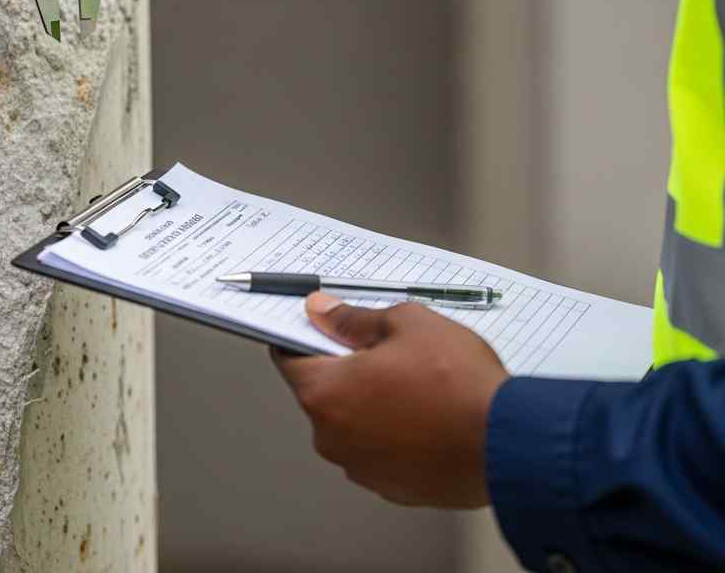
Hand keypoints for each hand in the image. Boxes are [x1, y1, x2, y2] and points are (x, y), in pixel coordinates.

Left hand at [273, 293, 508, 508]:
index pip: (287, 357)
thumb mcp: (404, 323)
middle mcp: (333, 438)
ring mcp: (362, 468)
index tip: (315, 322)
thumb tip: (320, 310)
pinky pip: (379, 449)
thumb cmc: (456, 381)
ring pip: (352, 422)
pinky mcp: (394, 488)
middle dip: (343, 367)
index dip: (300, 334)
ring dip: (370, 401)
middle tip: (381, 345)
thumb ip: (353, 318)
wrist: (511, 442)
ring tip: (413, 380)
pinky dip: (393, 431)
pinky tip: (426, 413)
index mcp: (325, 394)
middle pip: (321, 391)